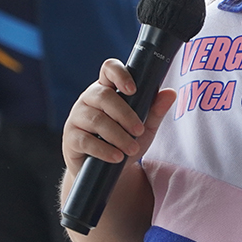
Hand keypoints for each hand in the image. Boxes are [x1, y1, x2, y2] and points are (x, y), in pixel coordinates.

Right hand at [62, 59, 176, 175]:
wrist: (107, 172)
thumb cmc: (125, 141)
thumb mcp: (145, 127)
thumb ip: (155, 110)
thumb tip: (171, 93)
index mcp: (107, 88)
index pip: (109, 69)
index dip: (119, 74)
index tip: (133, 89)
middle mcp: (89, 98)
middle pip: (104, 96)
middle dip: (125, 114)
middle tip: (139, 131)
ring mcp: (77, 117)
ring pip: (96, 120)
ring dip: (117, 135)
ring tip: (132, 149)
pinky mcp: (71, 138)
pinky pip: (85, 140)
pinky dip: (104, 149)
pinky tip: (117, 157)